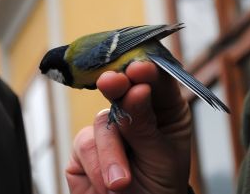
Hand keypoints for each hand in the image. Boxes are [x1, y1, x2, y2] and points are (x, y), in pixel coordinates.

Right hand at [66, 61, 192, 193]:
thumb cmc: (159, 188)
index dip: (147, 70)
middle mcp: (136, 111)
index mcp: (165, 109)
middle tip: (111, 82)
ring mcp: (109, 127)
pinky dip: (97, 166)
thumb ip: (145, 125)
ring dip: (111, 155)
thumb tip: (135, 89)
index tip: (139, 68)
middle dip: (117, 85)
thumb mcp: (161, 158)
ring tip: (122, 184)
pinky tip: (108, 185)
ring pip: (102, 121)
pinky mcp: (85, 146)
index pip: (158, 81)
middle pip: (124, 87)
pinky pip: (84, 143)